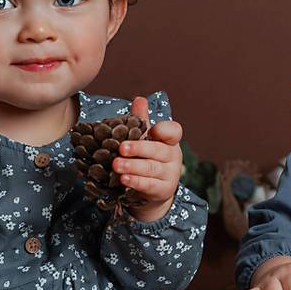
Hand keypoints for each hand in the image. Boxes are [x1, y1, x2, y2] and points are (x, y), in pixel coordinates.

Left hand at [111, 96, 183, 222]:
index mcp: (169, 141)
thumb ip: (141, 121)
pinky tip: (124, 179)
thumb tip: (139, 99)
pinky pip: (149, 185)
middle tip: (121, 148)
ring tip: (116, 165)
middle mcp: (172, 157)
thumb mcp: (145, 139)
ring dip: (133, 166)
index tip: (153, 130)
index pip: (174, 132)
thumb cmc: (148, 158)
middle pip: (157, 150)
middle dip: (139, 149)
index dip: (165, 131)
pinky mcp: (163, 190)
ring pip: (151, 168)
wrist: (153, 190)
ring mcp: (170, 175)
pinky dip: (136, 182)